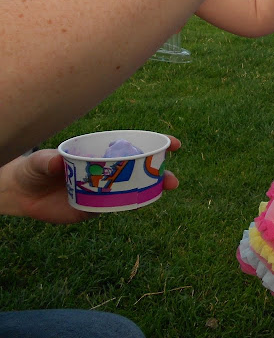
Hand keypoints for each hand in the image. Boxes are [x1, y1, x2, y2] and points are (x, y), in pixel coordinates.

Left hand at [0, 137, 180, 223]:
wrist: (23, 194)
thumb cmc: (34, 170)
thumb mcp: (39, 162)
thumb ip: (47, 161)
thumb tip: (56, 163)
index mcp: (101, 152)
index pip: (132, 145)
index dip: (155, 143)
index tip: (173, 143)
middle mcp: (107, 169)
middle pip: (140, 169)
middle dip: (160, 172)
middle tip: (172, 180)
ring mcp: (103, 189)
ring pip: (133, 188)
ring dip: (151, 190)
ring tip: (165, 190)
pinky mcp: (95, 207)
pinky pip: (117, 206)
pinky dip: (131, 205)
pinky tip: (142, 204)